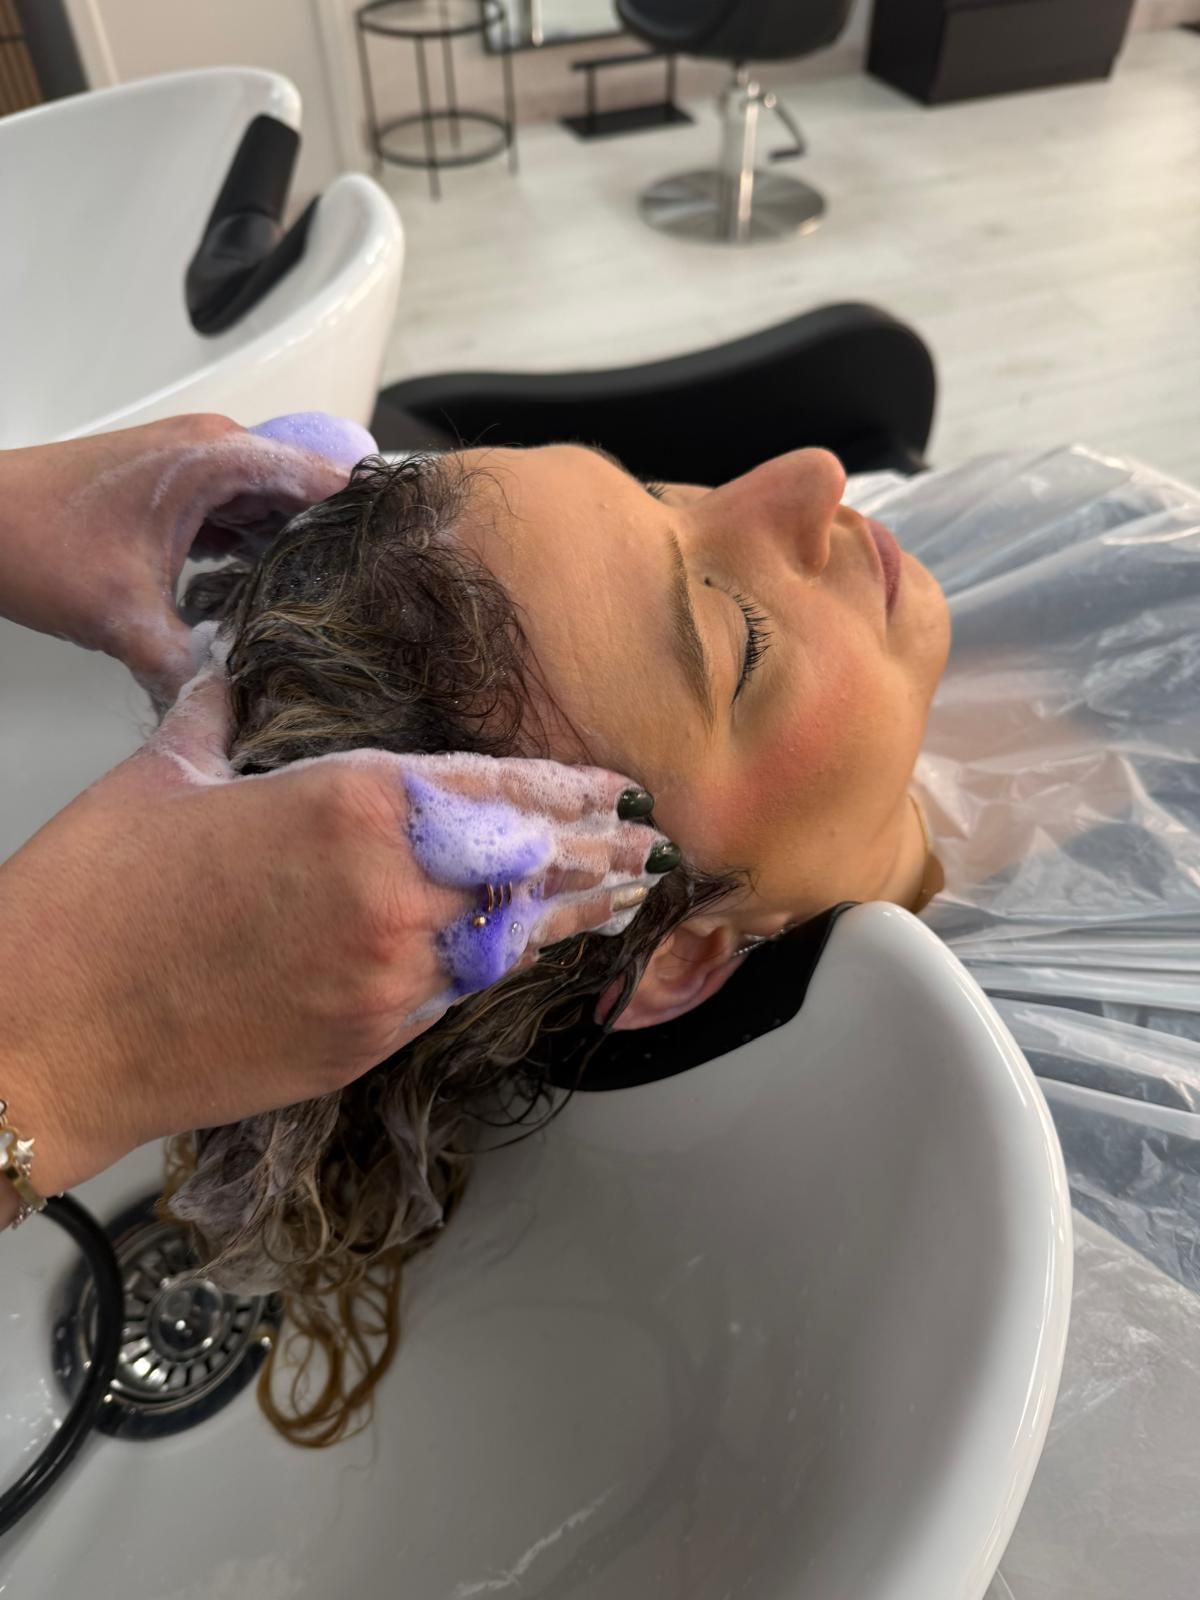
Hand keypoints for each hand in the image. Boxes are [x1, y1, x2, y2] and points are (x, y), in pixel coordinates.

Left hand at [0, 411, 373, 701]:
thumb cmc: (32, 537)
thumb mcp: (123, 619)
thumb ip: (189, 668)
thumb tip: (239, 712)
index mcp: (219, 457)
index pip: (329, 481)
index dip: (370, 526)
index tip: (402, 572)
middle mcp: (217, 451)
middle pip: (311, 496)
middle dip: (341, 549)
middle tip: (374, 609)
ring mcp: (197, 468)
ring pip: (277, 510)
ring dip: (301, 554)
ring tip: (335, 611)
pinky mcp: (179, 492)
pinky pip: (243, 518)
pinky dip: (260, 554)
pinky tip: (272, 601)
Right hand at [0, 662, 673, 1201]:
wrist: (45, 1033)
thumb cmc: (92, 897)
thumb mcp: (165, 774)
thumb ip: (220, 715)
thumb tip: (227, 677)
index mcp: (351, 803)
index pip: (494, 788)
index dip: (566, 790)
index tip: (615, 791)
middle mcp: (392, 889)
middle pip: (526, 867)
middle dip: (594, 856)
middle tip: (651, 849)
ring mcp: (387, 976)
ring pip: (509, 938)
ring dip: (572, 917)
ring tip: (626, 901)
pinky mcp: (365, 1042)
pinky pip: (456, 994)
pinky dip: (500, 966)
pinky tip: (528, 954)